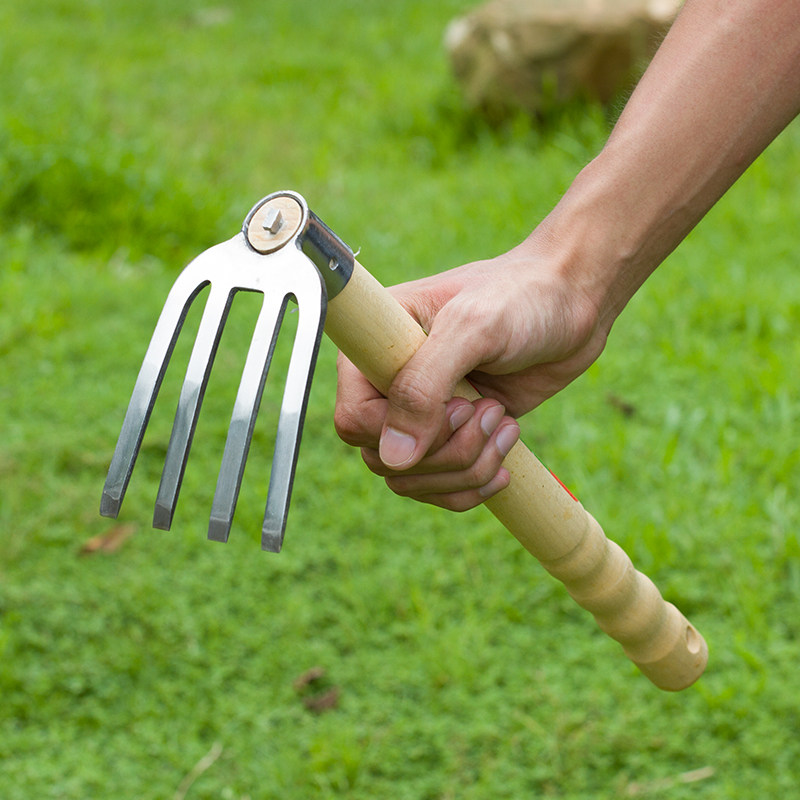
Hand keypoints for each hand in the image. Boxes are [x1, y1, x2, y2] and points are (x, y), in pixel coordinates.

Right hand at [334, 240, 608, 509]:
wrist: (571, 301)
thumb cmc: (521, 297)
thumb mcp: (472, 328)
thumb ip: (423, 387)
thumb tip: (393, 456)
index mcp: (376, 348)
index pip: (355, 419)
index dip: (402, 431)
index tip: (458, 406)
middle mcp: (391, 384)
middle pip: (386, 459)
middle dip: (446, 453)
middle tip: (491, 411)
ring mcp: (423, 413)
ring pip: (414, 480)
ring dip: (466, 468)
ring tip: (504, 425)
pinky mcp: (455, 435)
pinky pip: (442, 487)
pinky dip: (473, 483)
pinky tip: (505, 458)